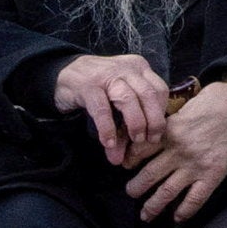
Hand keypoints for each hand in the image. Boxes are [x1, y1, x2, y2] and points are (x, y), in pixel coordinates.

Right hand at [55, 50, 178, 162]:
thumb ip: (123, 126)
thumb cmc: (97, 89)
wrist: (64, 75)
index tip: (157, 133)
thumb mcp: (115, 103)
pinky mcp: (88, 86)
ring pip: (129, 100)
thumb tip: (122, 158)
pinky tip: (109, 143)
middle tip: (150, 142)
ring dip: (135, 124)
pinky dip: (108, 128)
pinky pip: (102, 110)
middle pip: (149, 94)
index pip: (160, 90)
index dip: (162, 113)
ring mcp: (107, 76)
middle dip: (154, 121)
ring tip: (135, 142)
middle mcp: (127, 69)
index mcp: (139, 68)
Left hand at [125, 73, 226, 224]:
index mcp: (170, 130)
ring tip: (145, 213)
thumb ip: (170, 118)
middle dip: (135, 188)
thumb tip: (154, 126)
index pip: (139, 151)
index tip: (126, 165)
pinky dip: (184, 211)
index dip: (128, 160)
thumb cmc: (218, 99)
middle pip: (148, 176)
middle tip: (131, 192)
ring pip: (166, 192)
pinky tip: (178, 217)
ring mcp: (195, 165)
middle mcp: (179, 150)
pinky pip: (195, 199)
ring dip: (152, 206)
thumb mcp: (187, 102)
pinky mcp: (212, 174)